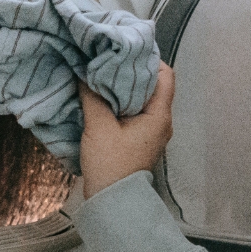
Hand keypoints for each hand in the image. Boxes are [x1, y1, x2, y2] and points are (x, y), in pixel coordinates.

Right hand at [77, 62, 173, 197]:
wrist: (112, 203)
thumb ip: (93, 96)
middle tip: (109, 57)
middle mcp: (161, 122)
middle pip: (153, 85)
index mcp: (159, 115)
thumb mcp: (98, 126)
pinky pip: (136, 112)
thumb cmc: (110, 165)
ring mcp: (152, 132)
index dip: (148, 58)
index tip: (126, 49)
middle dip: (132, 70)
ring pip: (143, 99)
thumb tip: (85, 71)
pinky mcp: (140, 140)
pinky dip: (122, 101)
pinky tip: (103, 96)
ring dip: (125, 87)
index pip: (166, 75)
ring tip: (104, 74)